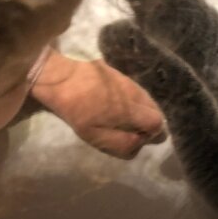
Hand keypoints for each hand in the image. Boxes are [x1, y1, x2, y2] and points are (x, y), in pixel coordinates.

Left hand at [31, 49, 165, 158]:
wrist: (59, 76)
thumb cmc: (74, 110)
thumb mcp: (93, 135)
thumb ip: (120, 142)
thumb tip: (139, 143)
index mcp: (130, 111)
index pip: (158, 123)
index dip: (151, 134)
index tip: (136, 137)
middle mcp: (135, 94)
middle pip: (156, 112)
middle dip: (148, 123)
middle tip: (129, 129)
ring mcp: (129, 82)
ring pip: (147, 101)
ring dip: (141, 112)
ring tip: (121, 117)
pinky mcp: (121, 74)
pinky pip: (136, 92)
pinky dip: (133, 101)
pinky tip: (115, 104)